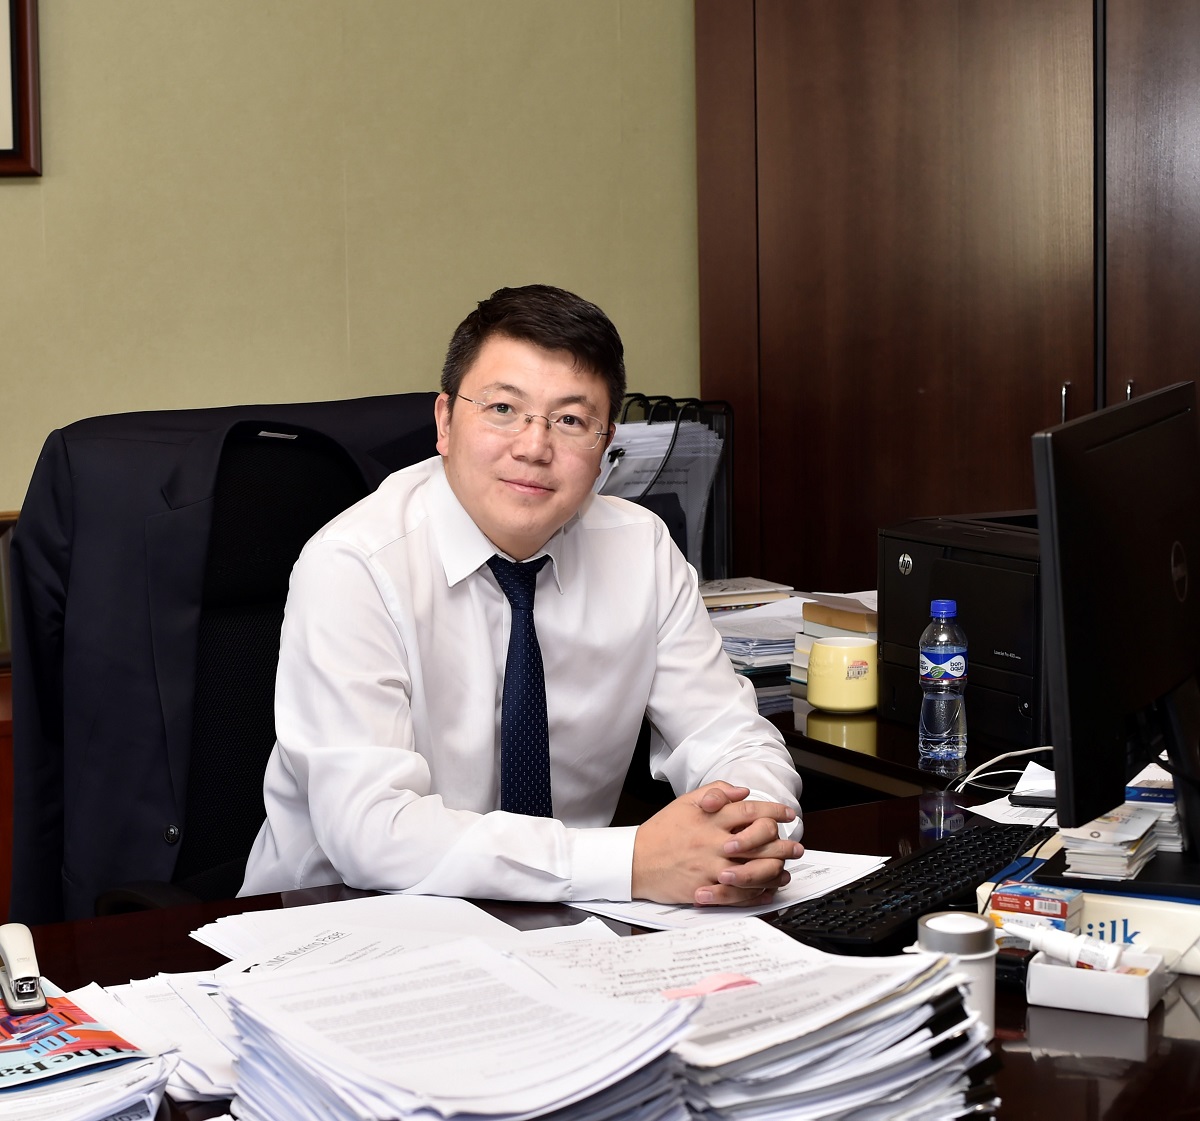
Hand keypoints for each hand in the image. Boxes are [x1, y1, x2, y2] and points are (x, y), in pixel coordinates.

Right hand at [631, 780, 803, 906]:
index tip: (787, 813)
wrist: (636, 861)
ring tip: (786, 867)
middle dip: (782, 843)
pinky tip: (767, 889)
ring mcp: (710, 867)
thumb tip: (743, 791)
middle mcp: (713, 842)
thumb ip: (716, 793)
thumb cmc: (662, 831)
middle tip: (796, 845)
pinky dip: (757, 892)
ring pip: (753, 869)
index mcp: (709, 818)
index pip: (749, 811)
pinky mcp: (705, 888)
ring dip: (775, 868)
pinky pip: (738, 893)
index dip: (773, 811)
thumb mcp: (685, 803)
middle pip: (758, 841)